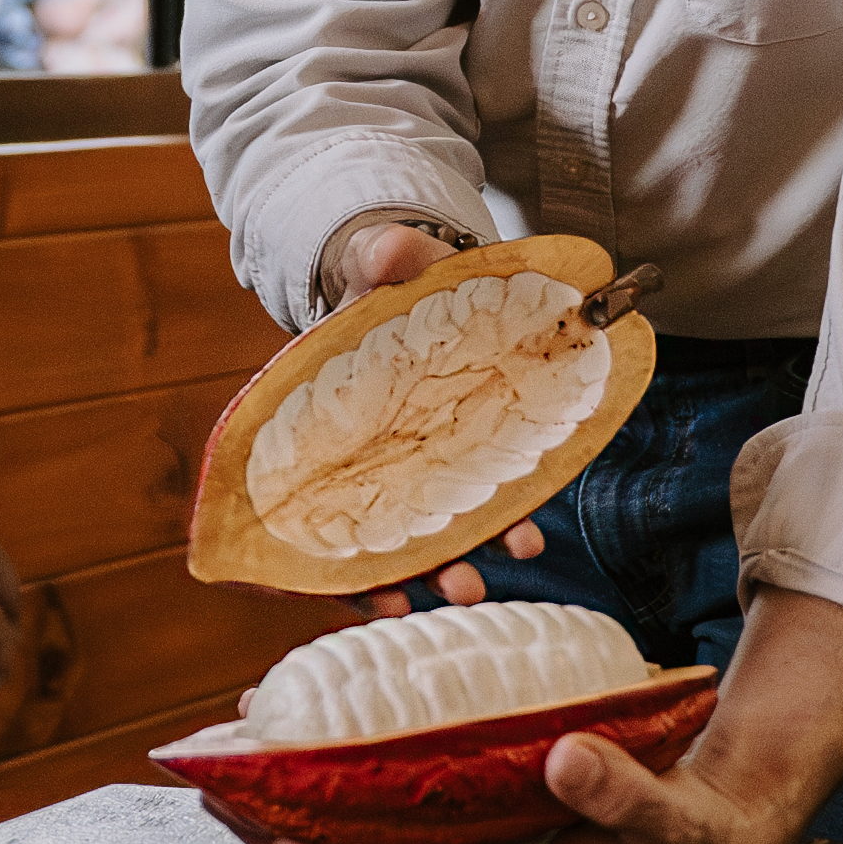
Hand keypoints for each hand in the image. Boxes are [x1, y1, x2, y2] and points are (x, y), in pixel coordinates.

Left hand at [217, 708, 800, 843]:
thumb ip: (627, 797)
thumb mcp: (676, 821)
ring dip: (308, 802)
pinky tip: (311, 749)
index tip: (276, 831)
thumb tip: (565, 759)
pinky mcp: (485, 817)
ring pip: (378, 830)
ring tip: (234, 768)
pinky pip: (406, 802)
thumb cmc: (700, 836)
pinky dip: (356, 777)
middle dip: (292, 829)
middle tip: (212, 794)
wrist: (721, 831)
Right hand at [307, 216, 560, 622]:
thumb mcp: (381, 261)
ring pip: (427, 522)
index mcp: (337, 407)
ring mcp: (419, 451)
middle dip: (412, 566)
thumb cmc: (391, 275)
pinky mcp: (466, 445)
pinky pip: (477, 493)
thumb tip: (387, 253)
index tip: (363, 587)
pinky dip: (493, 525)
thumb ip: (384, 257)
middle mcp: (372, 445)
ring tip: (482, 587)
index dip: (338, 546)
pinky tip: (521, 543)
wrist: (426, 271)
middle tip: (451, 591)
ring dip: (453, 562)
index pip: (321, 484)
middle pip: (379, 523)